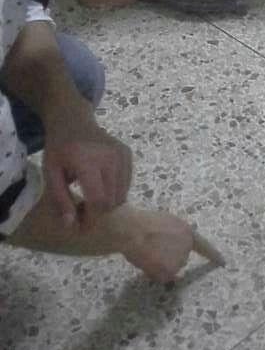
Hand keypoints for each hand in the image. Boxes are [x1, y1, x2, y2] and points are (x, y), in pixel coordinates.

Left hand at [43, 116, 132, 230]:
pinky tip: (100, 187)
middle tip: (82, 213)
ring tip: (89, 200)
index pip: (98, 200)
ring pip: (122, 195)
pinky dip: (115, 193)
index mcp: (88, 161)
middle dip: (98, 214)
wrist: (74, 120)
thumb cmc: (59, 148)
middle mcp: (110, 157)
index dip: (91, 219)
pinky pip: (126, 184)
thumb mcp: (51, 173)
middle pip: (112, 201)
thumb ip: (60, 199)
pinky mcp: (128, 154)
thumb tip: (71, 225)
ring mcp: (122, 154)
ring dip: (107, 205)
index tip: (81, 229)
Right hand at [118, 209, 225, 282]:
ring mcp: (180, 259)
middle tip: (152, 251)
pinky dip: (153, 273)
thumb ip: (173, 236)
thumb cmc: (144, 223)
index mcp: (187, 232)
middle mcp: (187, 247)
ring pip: (170, 269)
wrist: (135, 230)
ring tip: (147, 254)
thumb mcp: (165, 224)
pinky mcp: (171, 270)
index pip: (203, 246)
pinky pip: (161, 276)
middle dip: (168, 260)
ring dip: (160, 267)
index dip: (213, 255)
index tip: (223, 262)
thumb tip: (168, 245)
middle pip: (180, 260)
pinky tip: (147, 261)